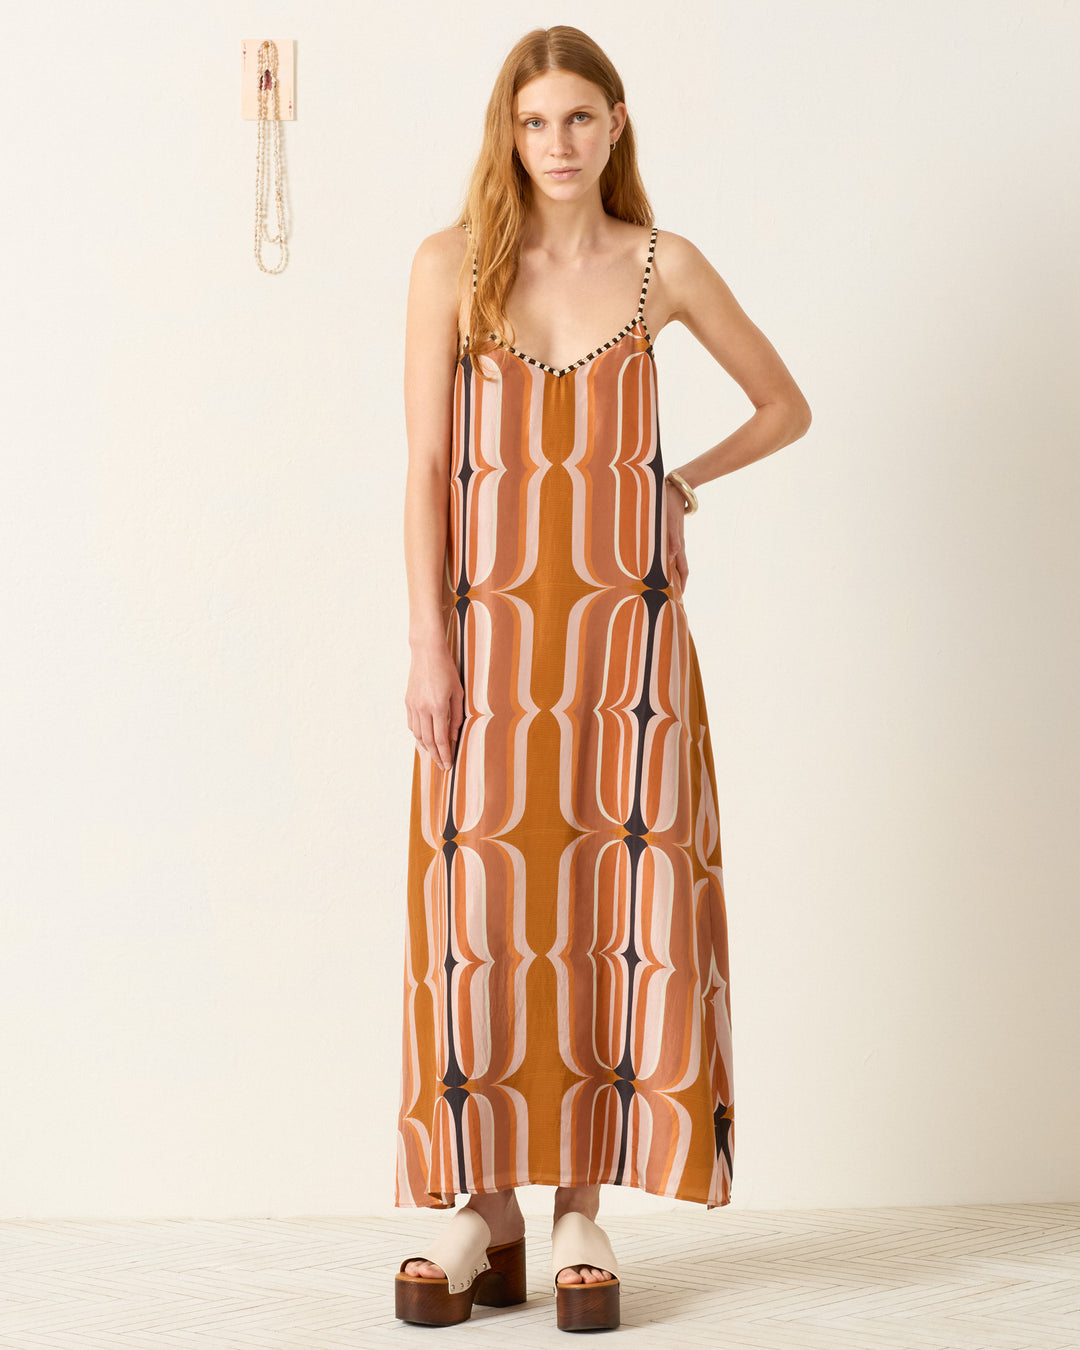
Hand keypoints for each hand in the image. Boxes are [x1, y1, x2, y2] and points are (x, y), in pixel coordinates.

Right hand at [405, 639, 463, 771]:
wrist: (427, 652)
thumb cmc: (447, 670)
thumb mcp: (458, 692)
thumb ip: (456, 715)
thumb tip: (453, 736)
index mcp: (437, 707)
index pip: (440, 739)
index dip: (445, 754)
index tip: (448, 765)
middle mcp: (423, 709)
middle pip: (428, 740)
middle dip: (435, 756)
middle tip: (442, 766)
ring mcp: (413, 706)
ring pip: (417, 734)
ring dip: (425, 747)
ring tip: (433, 755)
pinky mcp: (408, 702)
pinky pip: (412, 724)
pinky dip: (418, 735)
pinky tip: (423, 739)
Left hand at [664, 480, 689, 594]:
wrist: (675, 488)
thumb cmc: (669, 505)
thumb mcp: (669, 522)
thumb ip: (671, 540)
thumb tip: (672, 557)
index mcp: (678, 545)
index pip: (682, 570)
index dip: (681, 584)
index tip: (678, 597)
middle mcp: (677, 544)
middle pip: (678, 568)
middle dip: (675, 582)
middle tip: (670, 596)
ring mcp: (673, 539)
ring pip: (672, 560)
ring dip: (669, 573)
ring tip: (663, 584)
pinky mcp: (669, 533)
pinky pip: (667, 551)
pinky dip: (664, 560)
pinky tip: (658, 563)